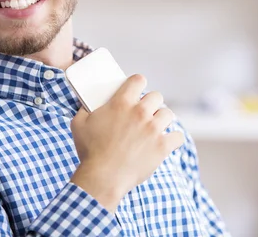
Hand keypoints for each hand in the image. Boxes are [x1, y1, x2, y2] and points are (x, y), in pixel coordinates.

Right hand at [70, 74, 184, 212]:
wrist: (103, 178)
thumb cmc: (90, 152)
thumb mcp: (79, 124)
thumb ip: (84, 109)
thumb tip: (87, 102)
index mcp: (121, 103)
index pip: (138, 80)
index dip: (138, 83)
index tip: (137, 90)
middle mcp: (140, 112)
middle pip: (157, 96)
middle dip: (151, 103)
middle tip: (145, 113)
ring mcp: (153, 129)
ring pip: (168, 114)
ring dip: (162, 120)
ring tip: (154, 128)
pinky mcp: (162, 146)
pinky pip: (178, 136)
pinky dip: (174, 139)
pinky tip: (167, 142)